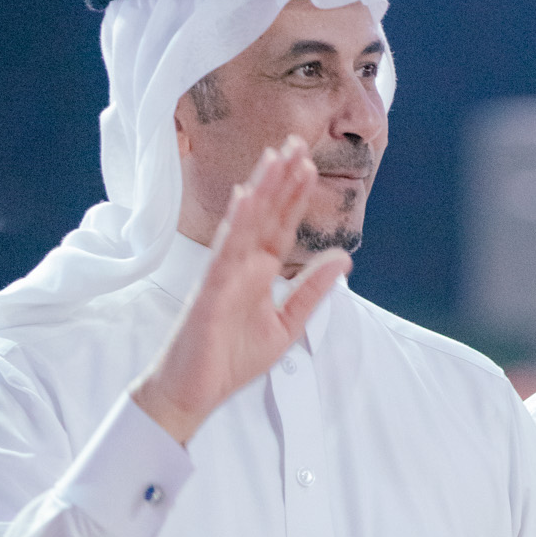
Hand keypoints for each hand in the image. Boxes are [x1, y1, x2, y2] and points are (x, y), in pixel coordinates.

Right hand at [131, 138, 351, 444]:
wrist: (192, 393)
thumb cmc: (229, 360)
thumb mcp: (286, 325)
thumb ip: (312, 291)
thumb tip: (343, 259)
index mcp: (259, 274)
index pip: (281, 227)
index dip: (295, 197)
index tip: (309, 165)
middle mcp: (241, 267)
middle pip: (265, 216)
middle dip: (280, 180)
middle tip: (296, 143)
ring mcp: (224, 276)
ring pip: (245, 224)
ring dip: (260, 190)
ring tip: (275, 157)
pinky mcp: (209, 291)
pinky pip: (224, 253)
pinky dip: (236, 224)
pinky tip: (245, 197)